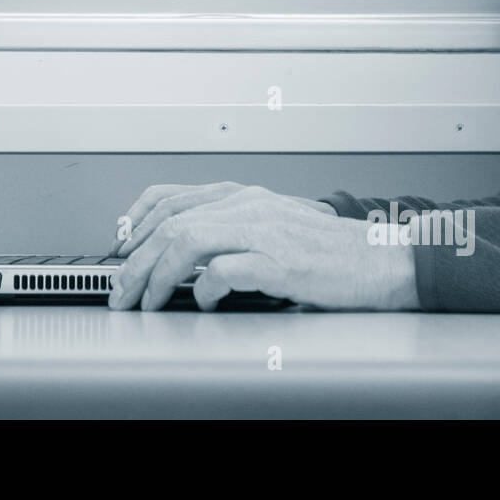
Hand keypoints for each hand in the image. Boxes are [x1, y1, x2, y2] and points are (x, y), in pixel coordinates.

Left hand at [107, 185, 418, 311]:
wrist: (381, 260)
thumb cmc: (330, 251)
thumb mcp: (274, 225)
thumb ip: (233, 229)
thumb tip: (185, 251)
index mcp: (244, 196)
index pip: (171, 197)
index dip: (135, 223)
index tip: (119, 247)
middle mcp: (249, 206)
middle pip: (171, 224)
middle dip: (135, 261)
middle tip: (122, 291)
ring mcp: (264, 230)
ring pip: (187, 242)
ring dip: (158, 275)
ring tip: (149, 302)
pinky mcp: (280, 261)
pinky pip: (226, 270)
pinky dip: (205, 289)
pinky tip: (205, 304)